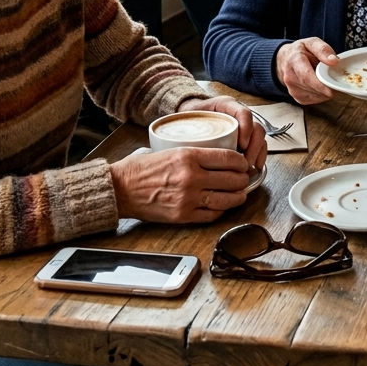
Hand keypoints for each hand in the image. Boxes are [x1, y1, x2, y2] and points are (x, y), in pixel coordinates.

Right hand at [109, 146, 252, 223]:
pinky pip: (211, 215)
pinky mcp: (183, 216)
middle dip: (243, 179)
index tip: (243, 162)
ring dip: (238, 196)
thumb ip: (195, 153)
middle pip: (231, 179)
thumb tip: (219, 156)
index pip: (228, 158)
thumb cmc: (142, 168)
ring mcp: (188, 199)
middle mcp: (191, 177)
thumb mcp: (171, 149)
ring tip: (241, 193)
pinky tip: (224, 205)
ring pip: (225, 199)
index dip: (241, 161)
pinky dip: (222, 211)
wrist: (121, 189)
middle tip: (245, 178)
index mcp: (189, 156)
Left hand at [177, 95, 266, 170]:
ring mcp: (243, 125)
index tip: (241, 144)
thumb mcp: (188, 117)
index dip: (246, 128)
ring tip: (250, 168)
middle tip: (245, 162)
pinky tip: (255, 168)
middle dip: (254, 146)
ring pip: (259, 136)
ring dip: (258, 153)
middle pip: (255, 126)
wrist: (189, 114)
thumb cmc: (189, 116)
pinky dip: (259, 156)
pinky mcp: (245, 136)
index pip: (243, 113)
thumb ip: (188, 126)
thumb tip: (187, 146)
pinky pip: (258, 144)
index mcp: (226, 105)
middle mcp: (238, 114)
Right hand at [274, 38, 337, 104]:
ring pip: (313, 96)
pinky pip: (313, 100)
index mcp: (294, 61)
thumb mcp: (311, 43)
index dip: (319, 85)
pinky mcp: (297, 97)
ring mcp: (292, 89)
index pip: (306, 76)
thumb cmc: (301, 51)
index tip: (332, 90)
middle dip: (326, 88)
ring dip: (325, 92)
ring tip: (328, 81)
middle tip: (337, 84)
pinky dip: (321, 95)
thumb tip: (334, 61)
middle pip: (310, 88)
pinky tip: (322, 87)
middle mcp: (290, 77)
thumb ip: (323, 50)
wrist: (286, 59)